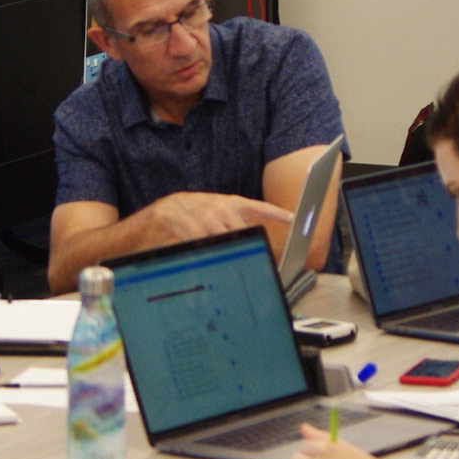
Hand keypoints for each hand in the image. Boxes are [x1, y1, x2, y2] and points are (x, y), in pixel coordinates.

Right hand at [147, 192, 292, 243]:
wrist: (165, 211)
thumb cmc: (194, 212)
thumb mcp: (217, 209)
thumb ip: (235, 219)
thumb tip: (251, 234)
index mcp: (232, 203)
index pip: (260, 207)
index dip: (278, 213)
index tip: (293, 218)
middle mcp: (223, 209)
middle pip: (246, 233)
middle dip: (246, 244)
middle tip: (245, 254)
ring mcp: (210, 219)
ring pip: (230, 241)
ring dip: (228, 250)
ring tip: (220, 252)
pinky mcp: (196, 230)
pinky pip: (212, 247)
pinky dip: (213, 253)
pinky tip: (209, 255)